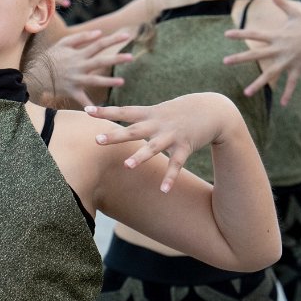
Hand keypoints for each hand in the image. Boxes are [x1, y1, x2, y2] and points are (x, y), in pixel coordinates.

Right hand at [46, 29, 132, 108]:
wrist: (36, 73)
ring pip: (95, 80)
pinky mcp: (72, 91)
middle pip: (100, 61)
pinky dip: (90, 107)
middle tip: (131, 57)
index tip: (127, 36)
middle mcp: (79, 66)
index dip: (113, 39)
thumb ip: (82, 37)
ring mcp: (76, 79)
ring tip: (122, 81)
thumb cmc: (52, 56)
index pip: (99, 44)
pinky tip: (99, 112)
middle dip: (116, 59)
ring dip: (108, 81)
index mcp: (79, 54)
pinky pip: (82, 100)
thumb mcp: (64, 43)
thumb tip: (99, 33)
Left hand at [87, 92, 237, 192]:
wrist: (214, 110)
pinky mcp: (186, 146)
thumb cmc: (183, 111)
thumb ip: (143, 117)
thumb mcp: (161, 110)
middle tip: (97, 140)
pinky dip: (170, 177)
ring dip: (140, 157)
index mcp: (150, 114)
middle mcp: (158, 124)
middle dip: (115, 136)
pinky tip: (164, 190)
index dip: (105, 112)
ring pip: (154, 147)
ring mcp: (172, 135)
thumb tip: (124, 120)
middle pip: (133, 130)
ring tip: (127, 165)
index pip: (124, 111)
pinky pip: (176, 164)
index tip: (87, 112)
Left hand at [224, 0, 300, 105]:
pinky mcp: (298, 68)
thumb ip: (281, 2)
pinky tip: (282, 104)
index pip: (255, 34)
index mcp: (278, 35)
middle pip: (256, 55)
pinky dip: (288, 93)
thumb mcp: (297, 11)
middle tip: (225, 62)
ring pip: (270, 74)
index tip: (226, 35)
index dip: (240, 34)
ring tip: (246, 93)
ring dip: (258, 84)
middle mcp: (280, 49)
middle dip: (240, 59)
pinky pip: (292, 83)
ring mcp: (289, 60)